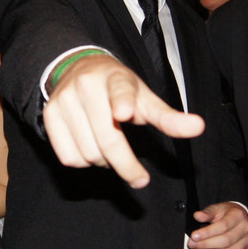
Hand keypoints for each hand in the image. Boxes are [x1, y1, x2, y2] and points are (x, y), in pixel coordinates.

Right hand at [43, 54, 204, 187]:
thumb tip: (198, 127)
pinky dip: (84, 162)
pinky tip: (92, 149)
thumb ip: (168, 117)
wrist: (77, 68)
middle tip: (140, 179)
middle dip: (126, 165)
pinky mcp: (49, 116)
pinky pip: (69, 157)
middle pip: (107, 138)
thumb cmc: (118, 89)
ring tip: (112, 152)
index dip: (123, 102)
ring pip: (88, 152)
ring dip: (105, 163)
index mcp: (116, 77)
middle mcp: (86, 86)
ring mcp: (64, 100)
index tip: (125, 113)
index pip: (120, 90)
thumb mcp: (145, 97)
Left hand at [187, 202, 247, 248]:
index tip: (194, 236)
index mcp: (238, 216)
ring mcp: (247, 242)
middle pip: (226, 241)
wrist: (241, 218)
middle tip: (193, 246)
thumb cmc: (228, 214)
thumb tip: (198, 216)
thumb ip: (207, 213)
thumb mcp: (217, 208)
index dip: (207, 233)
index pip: (223, 226)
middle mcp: (244, 230)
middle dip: (206, 245)